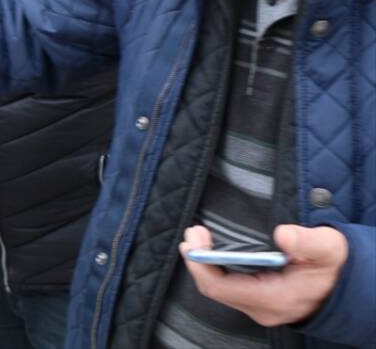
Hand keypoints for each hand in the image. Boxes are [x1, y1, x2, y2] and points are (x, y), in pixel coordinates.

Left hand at [179, 223, 347, 325]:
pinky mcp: (260, 301)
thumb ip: (306, 241)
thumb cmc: (335, 265)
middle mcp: (263, 308)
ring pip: (219, 289)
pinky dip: (215, 268)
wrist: (347, 285)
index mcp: (275, 298)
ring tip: (198, 237)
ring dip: (205, 263)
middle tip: (193, 232)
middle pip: (214, 289)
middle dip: (198, 260)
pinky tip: (212, 250)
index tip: (194, 239)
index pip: (220, 288)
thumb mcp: (327, 248)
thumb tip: (283, 235)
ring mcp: (260, 306)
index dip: (200, 264)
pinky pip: (228, 287)